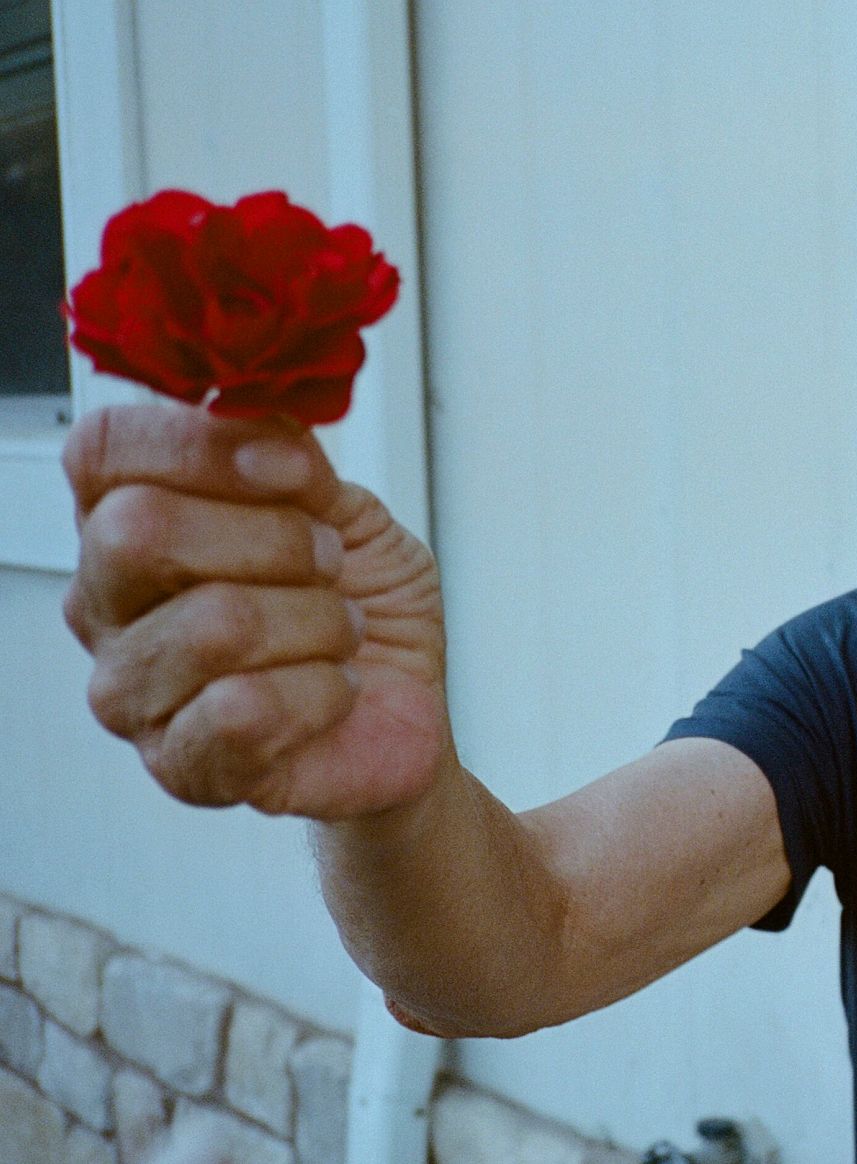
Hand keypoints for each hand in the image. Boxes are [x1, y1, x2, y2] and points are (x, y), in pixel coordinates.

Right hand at [62, 403, 451, 818]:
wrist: (407, 707)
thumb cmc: (363, 607)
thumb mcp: (349, 511)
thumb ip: (293, 463)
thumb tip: (260, 426)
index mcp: (130, 520)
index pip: (104, 450)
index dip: (205, 446)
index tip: (300, 472)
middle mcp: (108, 603)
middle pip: (140, 529)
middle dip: (278, 539)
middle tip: (332, 566)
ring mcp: (131, 691)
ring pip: (214, 622)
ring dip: (319, 622)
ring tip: (340, 635)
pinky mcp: (181, 765)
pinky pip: (244, 711)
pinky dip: (323, 693)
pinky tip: (333, 692)